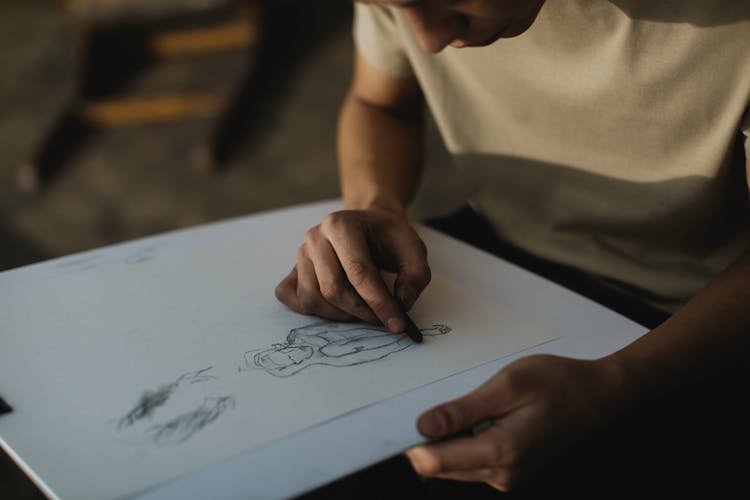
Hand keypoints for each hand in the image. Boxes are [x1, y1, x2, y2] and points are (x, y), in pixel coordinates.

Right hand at [275, 206, 430, 331]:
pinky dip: (315, 311)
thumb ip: (416, 274)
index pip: (358, 272)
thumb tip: (401, 304)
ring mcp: (300, 254)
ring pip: (313, 299)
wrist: (368, 224)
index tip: (398, 324)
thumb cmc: (387, 237)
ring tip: (362, 308)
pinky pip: (294, 299)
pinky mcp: (293, 270)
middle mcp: (315, 237)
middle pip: (333, 289)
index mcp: (341, 225)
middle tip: (382, 318)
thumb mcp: (413, 247)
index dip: (379, 303)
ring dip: (341, 314)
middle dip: (362, 312)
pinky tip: (336, 306)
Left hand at [406, 354, 623, 490]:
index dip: (410, 442)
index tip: (396, 419)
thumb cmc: (555, 383)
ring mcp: (506, 476)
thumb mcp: (506, 386)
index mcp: (500, 453)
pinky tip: (474, 416)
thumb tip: (422, 428)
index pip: (433, 462)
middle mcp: (501, 474)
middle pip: (438, 466)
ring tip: (461, 406)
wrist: (595, 395)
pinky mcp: (509, 471)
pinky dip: (461, 440)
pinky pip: (470, 460)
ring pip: (452, 465)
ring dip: (445, 439)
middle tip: (430, 402)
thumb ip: (463, 410)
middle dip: (426, 439)